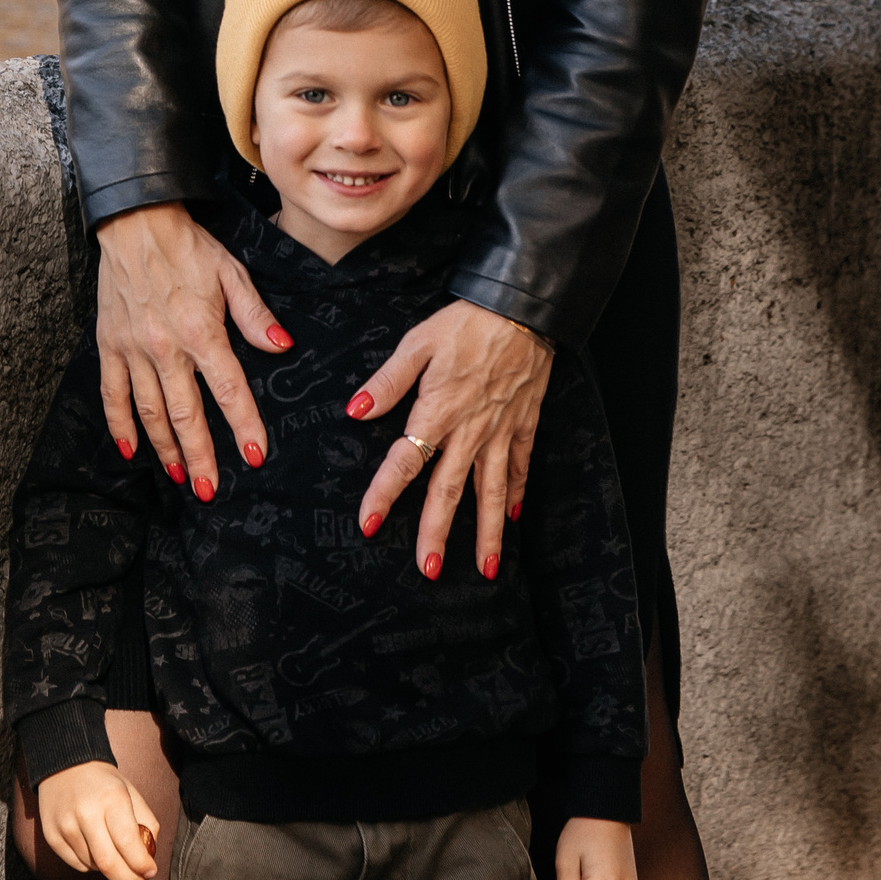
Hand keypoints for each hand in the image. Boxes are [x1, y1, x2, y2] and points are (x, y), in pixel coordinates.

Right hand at [36, 759, 161, 879]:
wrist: (65, 765)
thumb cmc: (104, 783)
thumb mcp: (131, 793)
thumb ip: (146, 823)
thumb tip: (149, 857)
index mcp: (111, 798)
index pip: (128, 843)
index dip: (141, 865)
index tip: (150, 872)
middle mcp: (86, 813)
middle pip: (109, 864)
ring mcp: (66, 826)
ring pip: (94, 867)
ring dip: (109, 869)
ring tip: (114, 852)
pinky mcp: (52, 836)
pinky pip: (77, 865)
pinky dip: (91, 864)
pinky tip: (94, 847)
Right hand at [96, 201, 291, 494]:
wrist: (135, 221)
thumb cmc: (189, 246)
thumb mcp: (232, 273)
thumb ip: (256, 316)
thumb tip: (283, 348)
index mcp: (201, 330)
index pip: (228, 389)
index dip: (243, 425)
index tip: (254, 456)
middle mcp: (165, 347)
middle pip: (185, 414)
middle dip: (201, 455)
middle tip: (211, 490)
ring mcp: (133, 349)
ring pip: (150, 412)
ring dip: (166, 449)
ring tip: (182, 477)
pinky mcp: (109, 345)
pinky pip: (112, 394)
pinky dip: (120, 425)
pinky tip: (132, 451)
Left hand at [349, 298, 552, 576]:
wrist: (524, 309)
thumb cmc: (467, 322)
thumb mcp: (419, 342)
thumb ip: (388, 380)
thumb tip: (356, 410)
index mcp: (438, 411)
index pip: (405, 461)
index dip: (384, 494)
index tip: (368, 525)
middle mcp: (470, 430)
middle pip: (449, 490)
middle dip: (437, 533)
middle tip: (428, 570)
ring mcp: (501, 431)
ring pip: (492, 492)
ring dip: (487, 533)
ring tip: (485, 569)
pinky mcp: (524, 423)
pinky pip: (520, 466)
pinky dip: (518, 494)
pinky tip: (514, 519)